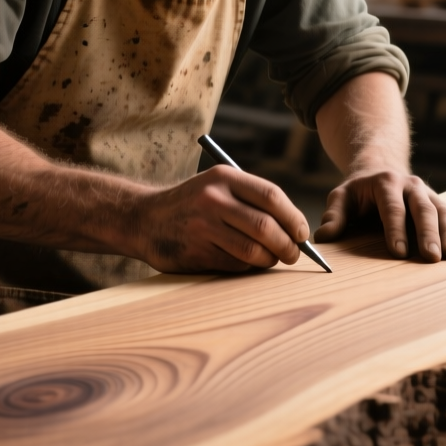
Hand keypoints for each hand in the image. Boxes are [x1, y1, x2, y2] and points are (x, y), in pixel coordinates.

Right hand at [133, 165, 310, 272]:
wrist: (144, 219)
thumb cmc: (193, 203)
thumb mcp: (217, 186)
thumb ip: (251, 200)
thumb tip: (295, 229)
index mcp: (223, 178)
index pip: (271, 197)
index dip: (294, 218)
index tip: (302, 233)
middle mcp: (213, 200)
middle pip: (266, 227)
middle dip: (288, 245)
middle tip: (293, 254)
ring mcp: (203, 227)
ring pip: (253, 250)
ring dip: (270, 260)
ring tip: (272, 259)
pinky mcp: (196, 252)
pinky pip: (235, 264)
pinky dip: (248, 267)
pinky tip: (247, 262)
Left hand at [314, 170, 445, 261]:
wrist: (381, 170)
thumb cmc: (358, 192)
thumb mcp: (341, 197)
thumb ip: (334, 216)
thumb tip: (323, 238)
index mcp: (385, 183)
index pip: (392, 207)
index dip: (395, 229)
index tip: (399, 252)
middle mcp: (410, 185)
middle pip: (422, 208)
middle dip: (428, 233)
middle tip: (432, 257)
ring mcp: (428, 193)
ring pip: (443, 210)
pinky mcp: (439, 202)